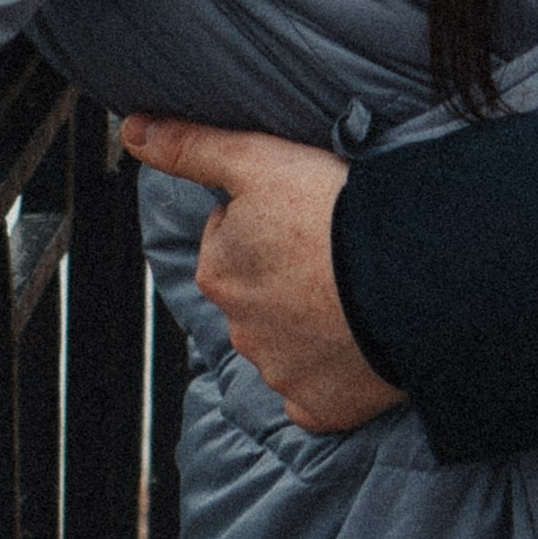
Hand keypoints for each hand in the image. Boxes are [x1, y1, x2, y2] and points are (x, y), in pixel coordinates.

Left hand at [123, 118, 404, 433]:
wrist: (405, 277)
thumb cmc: (332, 211)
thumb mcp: (257, 159)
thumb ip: (191, 147)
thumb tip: (132, 130)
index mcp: (218, 272)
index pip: (232, 240)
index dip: (270, 223)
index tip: (305, 216)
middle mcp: (239, 330)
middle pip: (257, 294)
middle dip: (285, 277)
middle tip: (331, 253)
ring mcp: (279, 373)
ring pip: (286, 344)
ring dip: (309, 324)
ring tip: (353, 295)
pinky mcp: (318, 408)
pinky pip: (316, 395)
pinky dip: (330, 376)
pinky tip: (355, 348)